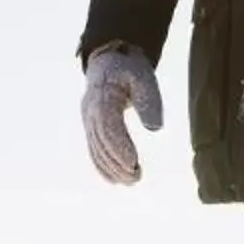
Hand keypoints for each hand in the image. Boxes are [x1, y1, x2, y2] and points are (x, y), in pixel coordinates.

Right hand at [81, 44, 163, 185]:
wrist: (109, 62)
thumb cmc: (129, 69)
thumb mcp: (143, 77)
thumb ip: (149, 101)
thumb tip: (155, 129)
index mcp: (102, 95)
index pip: (107, 125)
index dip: (119, 145)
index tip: (134, 162)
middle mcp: (90, 110)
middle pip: (100, 141)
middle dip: (117, 162)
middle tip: (137, 176)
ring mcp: (87, 120)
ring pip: (96, 149)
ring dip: (112, 168)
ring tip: (133, 181)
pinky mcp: (90, 128)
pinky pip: (93, 150)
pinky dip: (103, 167)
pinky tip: (116, 180)